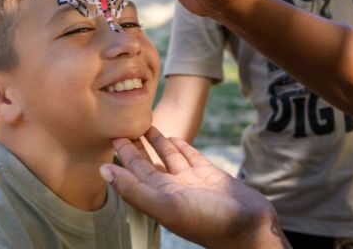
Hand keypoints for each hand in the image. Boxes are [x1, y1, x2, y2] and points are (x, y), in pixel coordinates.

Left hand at [100, 127, 288, 248]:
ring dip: (156, 142)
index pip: (133, 172)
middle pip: (147, 163)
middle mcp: (172, 189)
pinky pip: (190, 157)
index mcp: (158, 197)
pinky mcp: (209, 175)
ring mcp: (191, 181)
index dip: (122, 155)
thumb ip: (134, 189)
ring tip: (145, 124)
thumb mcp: (166, 206)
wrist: (249, 227)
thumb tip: (103, 171)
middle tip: (122, 124)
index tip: (110, 134)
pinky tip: (173, 136)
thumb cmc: (208, 222)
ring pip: (168, 157)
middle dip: (135, 146)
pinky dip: (181, 146)